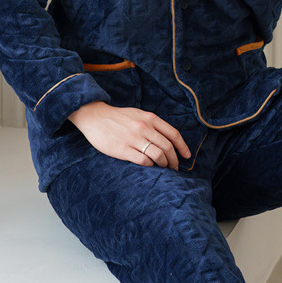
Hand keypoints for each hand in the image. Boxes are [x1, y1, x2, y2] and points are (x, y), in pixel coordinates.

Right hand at [69, 101, 190, 168]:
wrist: (95, 117)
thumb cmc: (118, 117)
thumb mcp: (138, 114)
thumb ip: (152, 124)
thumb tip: (167, 139)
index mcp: (150, 118)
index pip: (173, 134)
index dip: (183, 147)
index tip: (187, 156)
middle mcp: (144, 127)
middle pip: (167, 147)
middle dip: (174, 160)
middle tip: (175, 167)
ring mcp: (134, 139)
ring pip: (158, 155)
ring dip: (164, 165)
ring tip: (163, 168)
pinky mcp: (123, 149)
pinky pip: (143, 161)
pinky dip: (150, 166)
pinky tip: (149, 166)